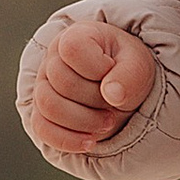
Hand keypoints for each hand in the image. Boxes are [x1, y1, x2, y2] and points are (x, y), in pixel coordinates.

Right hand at [31, 19, 156, 153]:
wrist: (121, 88)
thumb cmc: (127, 70)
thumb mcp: (138, 65)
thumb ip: (129, 75)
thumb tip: (113, 95)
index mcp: (76, 36)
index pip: (72, 49)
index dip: (96, 67)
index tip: (113, 72)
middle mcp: (52, 59)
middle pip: (62, 83)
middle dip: (95, 101)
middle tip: (115, 106)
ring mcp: (43, 86)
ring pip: (48, 107)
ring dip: (83, 122)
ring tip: (107, 122)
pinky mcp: (41, 112)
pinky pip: (42, 128)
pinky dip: (67, 140)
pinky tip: (90, 142)